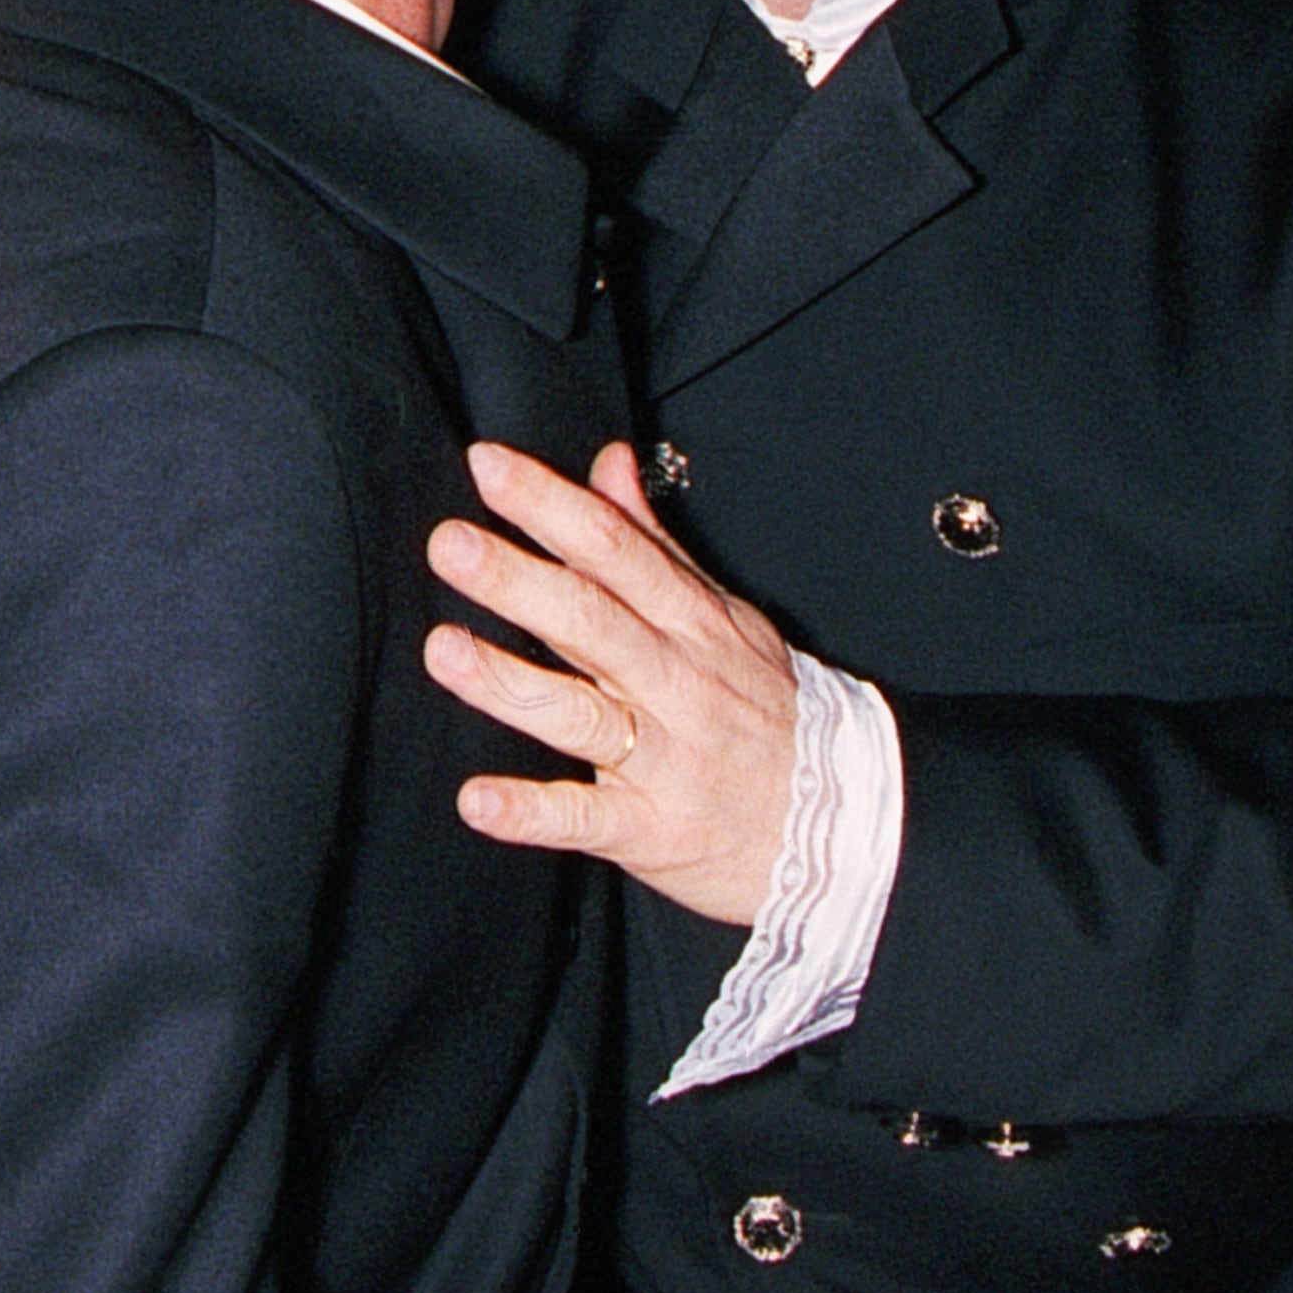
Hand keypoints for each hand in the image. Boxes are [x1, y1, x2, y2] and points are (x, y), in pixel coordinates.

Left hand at [426, 439, 800, 928]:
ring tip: (444, 649)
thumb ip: (656, 543)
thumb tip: (607, 463)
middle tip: (450, 544)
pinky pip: (586, 817)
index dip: (551, 506)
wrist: (848, 823)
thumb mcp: (726, 616)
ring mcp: (664, 758)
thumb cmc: (769, 712)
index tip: (489, 468)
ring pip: (579, 712)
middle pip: (591, 621)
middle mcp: (676, 683)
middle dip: (517, 580)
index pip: (615, 550)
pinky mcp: (652, 829)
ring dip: (508, 682)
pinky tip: (476, 799)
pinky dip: (531, 811)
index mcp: (692, 623)